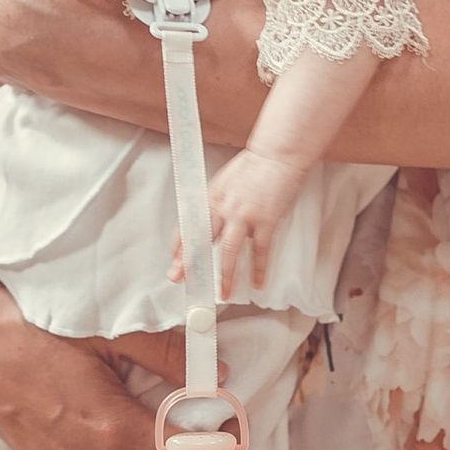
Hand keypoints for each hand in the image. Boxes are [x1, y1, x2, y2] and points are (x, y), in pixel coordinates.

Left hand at [173, 148, 307, 295]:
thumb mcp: (225, 182)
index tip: (173, 261)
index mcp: (211, 197)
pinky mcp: (266, 220)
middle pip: (201, 240)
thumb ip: (217, 203)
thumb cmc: (253, 166)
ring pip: (229, 251)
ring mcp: (244, 215)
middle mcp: (223, 207)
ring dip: (226, 275)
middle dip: (188, 262)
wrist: (276, 155)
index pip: (188, 225)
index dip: (179, 245)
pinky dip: (259, 269)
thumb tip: (209, 222)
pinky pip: (261, 251)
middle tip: (180, 279)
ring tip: (224, 293)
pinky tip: (258, 282)